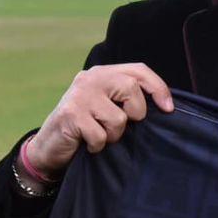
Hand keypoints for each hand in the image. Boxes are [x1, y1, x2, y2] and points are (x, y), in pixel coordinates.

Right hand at [25, 64, 172, 177]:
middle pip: (131, 88)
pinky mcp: (71, 114)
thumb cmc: (86, 128)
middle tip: (123, 126)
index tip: (169, 109)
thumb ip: (127, 98)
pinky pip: (101, 135)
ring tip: (100, 136)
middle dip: (135, 113)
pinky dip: (98, 145)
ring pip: (118, 117)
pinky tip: (87, 143)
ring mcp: (79, 95)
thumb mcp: (107, 106)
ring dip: (114, 135)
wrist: (49, 147)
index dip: (158, 88)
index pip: (139, 70)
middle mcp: (91, 78)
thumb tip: (164, 106)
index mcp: (103, 73)